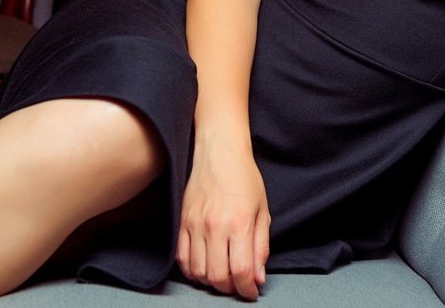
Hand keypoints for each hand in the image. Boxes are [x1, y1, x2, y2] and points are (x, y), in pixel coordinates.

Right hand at [178, 140, 270, 299]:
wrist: (219, 152)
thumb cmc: (245, 178)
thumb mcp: (262, 211)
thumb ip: (261, 246)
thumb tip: (258, 277)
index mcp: (239, 223)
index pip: (241, 271)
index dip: (247, 289)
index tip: (251, 292)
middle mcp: (215, 227)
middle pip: (217, 276)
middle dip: (230, 288)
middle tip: (238, 284)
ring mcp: (195, 225)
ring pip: (198, 272)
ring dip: (210, 282)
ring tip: (222, 276)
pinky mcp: (182, 222)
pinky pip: (182, 258)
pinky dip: (191, 271)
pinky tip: (203, 268)